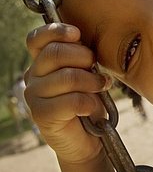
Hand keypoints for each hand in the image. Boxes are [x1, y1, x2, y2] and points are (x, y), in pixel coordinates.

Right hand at [25, 23, 112, 164]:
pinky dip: (89, 103)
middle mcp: (33, 76)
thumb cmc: (89, 102)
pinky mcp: (41, 115)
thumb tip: (85, 41)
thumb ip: (82, 57)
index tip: (77, 34)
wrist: (89, 140)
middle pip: (55, 53)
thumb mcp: (87, 74)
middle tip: (96, 68)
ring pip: (67, 76)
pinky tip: (92, 107)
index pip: (37, 39)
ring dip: (91, 81)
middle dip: (83, 57)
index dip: (55, 31)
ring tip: (100, 87)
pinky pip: (71, 100)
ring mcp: (34, 96)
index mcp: (42, 62)